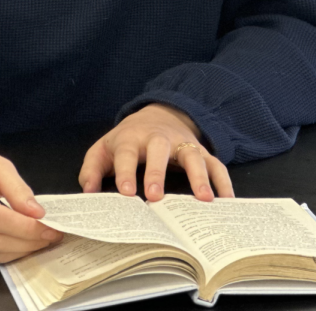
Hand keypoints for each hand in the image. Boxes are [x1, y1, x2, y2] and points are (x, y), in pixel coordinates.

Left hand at [78, 104, 233, 202]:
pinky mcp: (200, 150)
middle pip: (159, 150)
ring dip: (198, 176)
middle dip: (157, 173)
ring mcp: (182, 143)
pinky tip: (227, 201)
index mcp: (131, 138)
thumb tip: (89, 192)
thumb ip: (92, 169)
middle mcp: (158, 138)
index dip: (126, 172)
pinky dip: (223, 181)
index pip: (127, 153)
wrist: (157, 114)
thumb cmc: (127, 140)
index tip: (126, 193)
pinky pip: (215, 164)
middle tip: (155, 197)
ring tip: (204, 200)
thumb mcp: (103, 149)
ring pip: (192, 155)